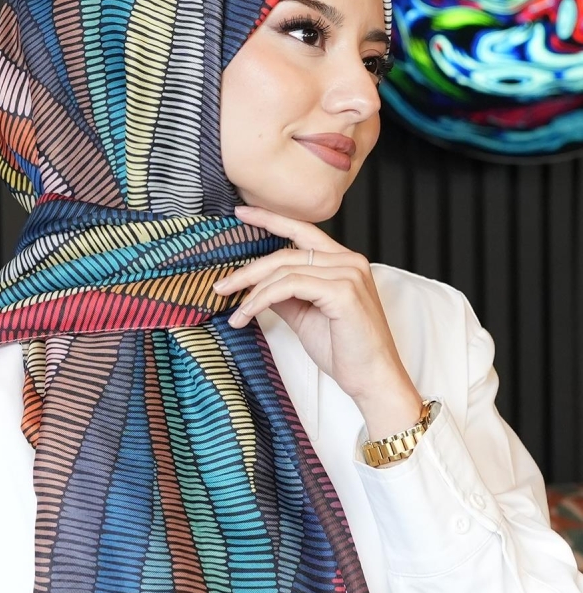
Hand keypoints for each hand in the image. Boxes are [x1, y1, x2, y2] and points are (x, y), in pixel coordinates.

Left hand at [213, 205, 422, 436]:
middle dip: (248, 270)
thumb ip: (285, 295)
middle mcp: (349, 261)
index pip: (302, 231)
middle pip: (286, 252)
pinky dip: (263, 299)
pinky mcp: (343, 291)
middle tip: (221, 286)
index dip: (270, 219)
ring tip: (235, 312)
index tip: (241, 213)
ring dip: (252, 291)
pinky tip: (249, 314)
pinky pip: (290, 286)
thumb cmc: (344, 351)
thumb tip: (255, 285)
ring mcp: (348, 274)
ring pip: (285, 270)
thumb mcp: (305, 316)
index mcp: (343, 262)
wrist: (371, 379)